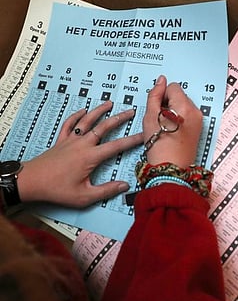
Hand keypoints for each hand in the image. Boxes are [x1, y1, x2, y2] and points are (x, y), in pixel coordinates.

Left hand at [18, 101, 142, 206]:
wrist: (30, 181)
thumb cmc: (56, 190)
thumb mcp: (84, 196)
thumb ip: (106, 191)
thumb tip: (124, 186)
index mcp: (90, 157)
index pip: (117, 146)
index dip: (132, 140)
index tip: (144, 134)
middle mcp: (82, 145)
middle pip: (104, 127)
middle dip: (119, 118)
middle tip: (131, 111)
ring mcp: (71, 141)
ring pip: (87, 121)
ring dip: (99, 111)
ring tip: (109, 103)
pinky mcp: (60, 141)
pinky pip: (70, 124)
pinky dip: (76, 116)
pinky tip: (83, 110)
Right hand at [143, 75, 202, 166]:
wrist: (170, 167)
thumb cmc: (160, 145)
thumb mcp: (150, 117)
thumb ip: (154, 95)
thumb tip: (160, 81)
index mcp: (185, 107)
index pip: (173, 87)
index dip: (161, 95)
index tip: (156, 108)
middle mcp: (195, 112)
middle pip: (180, 95)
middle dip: (168, 103)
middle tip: (159, 119)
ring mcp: (198, 121)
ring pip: (183, 105)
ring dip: (173, 111)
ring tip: (165, 126)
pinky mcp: (198, 128)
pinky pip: (188, 115)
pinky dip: (179, 119)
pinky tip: (171, 130)